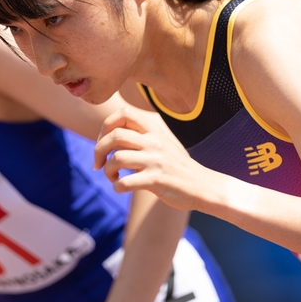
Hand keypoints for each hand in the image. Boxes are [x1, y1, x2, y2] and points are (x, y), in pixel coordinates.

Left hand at [94, 107, 209, 209]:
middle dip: (98, 150)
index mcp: (155, 130)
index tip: (103, 141)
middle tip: (98, 163)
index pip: (124, 113)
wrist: (202, 186)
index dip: (106, 126)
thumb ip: (141, 136)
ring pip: (117, 158)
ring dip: (107, 170)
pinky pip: (125, 182)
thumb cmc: (177, 166)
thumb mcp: (163, 143)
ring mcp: (155, 161)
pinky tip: (120, 188)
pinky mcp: (156, 180)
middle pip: (114, 135)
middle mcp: (154, 141)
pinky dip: (116, 187)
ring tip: (112, 177)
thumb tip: (111, 134)